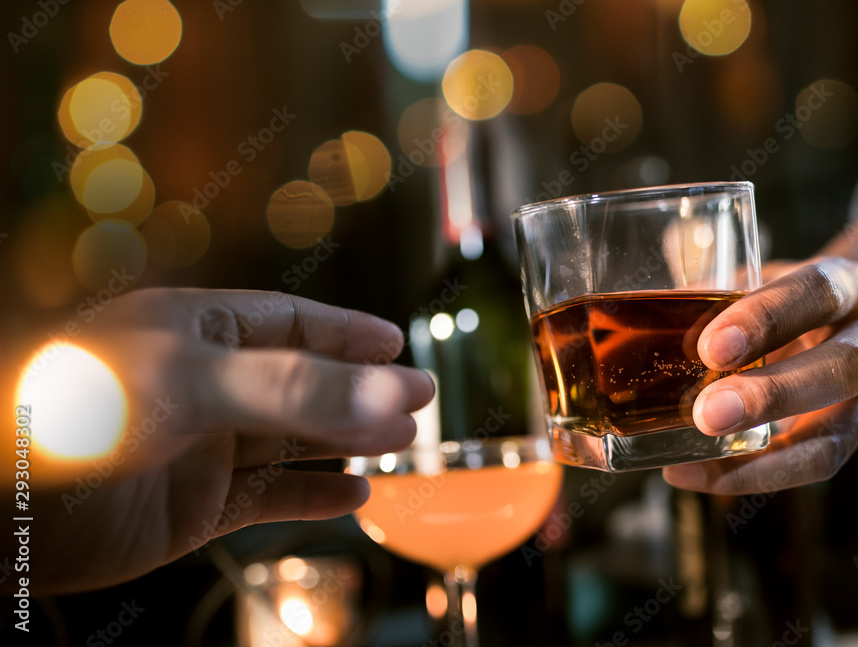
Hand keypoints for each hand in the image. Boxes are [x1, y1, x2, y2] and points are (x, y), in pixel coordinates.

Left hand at [6, 288, 433, 592]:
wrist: (3, 505)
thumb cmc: (77, 412)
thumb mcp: (192, 382)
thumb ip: (294, 390)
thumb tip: (395, 396)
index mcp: (197, 329)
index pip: (292, 323)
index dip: (347, 334)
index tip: (397, 344)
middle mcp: (205, 386)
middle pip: (303, 384)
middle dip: (362, 393)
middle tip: (419, 402)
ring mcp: (202, 448)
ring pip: (294, 442)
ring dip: (347, 442)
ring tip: (399, 445)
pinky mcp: (196, 508)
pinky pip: (270, 498)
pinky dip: (314, 499)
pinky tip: (354, 497)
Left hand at [663, 257, 857, 494]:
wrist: (846, 315)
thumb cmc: (786, 298)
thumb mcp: (758, 280)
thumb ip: (713, 297)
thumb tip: (648, 320)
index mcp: (844, 285)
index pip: (815, 293)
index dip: (765, 319)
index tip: (711, 347)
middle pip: (842, 368)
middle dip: (772, 395)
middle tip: (707, 413)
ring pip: (836, 434)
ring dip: (765, 456)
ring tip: (695, 462)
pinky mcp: (849, 436)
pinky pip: (812, 466)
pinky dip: (753, 476)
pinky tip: (697, 475)